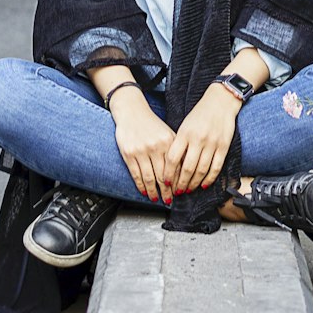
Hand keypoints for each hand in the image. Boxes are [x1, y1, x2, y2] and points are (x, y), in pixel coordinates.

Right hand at [109, 88, 177, 204]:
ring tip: (155, 199)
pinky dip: (140, 185)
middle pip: (163, 176)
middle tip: (168, 201)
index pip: (176, 168)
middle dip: (166, 191)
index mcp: (168, 141)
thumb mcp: (167, 134)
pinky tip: (144, 191)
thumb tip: (184, 172)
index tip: (179, 192)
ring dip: (153, 192)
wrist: (132, 111)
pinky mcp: (129, 153)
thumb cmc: (151, 124)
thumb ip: (176, 150)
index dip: (177, 183)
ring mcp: (141, 150)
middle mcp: (155, 146)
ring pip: (149, 178)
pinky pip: (136, 174)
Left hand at [165, 86, 239, 194]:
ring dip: (194, 184)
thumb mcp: (185, 125)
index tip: (165, 182)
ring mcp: (212, 143)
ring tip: (189, 190)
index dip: (168, 173)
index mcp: (185, 133)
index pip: (173, 158)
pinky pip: (216, 167)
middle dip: (181, 183)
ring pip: (201, 170)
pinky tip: (204, 185)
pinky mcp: (223, 146)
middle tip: (177, 192)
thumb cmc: (200, 113)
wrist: (221, 100)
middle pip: (187, 168)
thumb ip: (179, 143)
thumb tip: (172, 165)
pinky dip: (209, 179)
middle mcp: (198, 139)